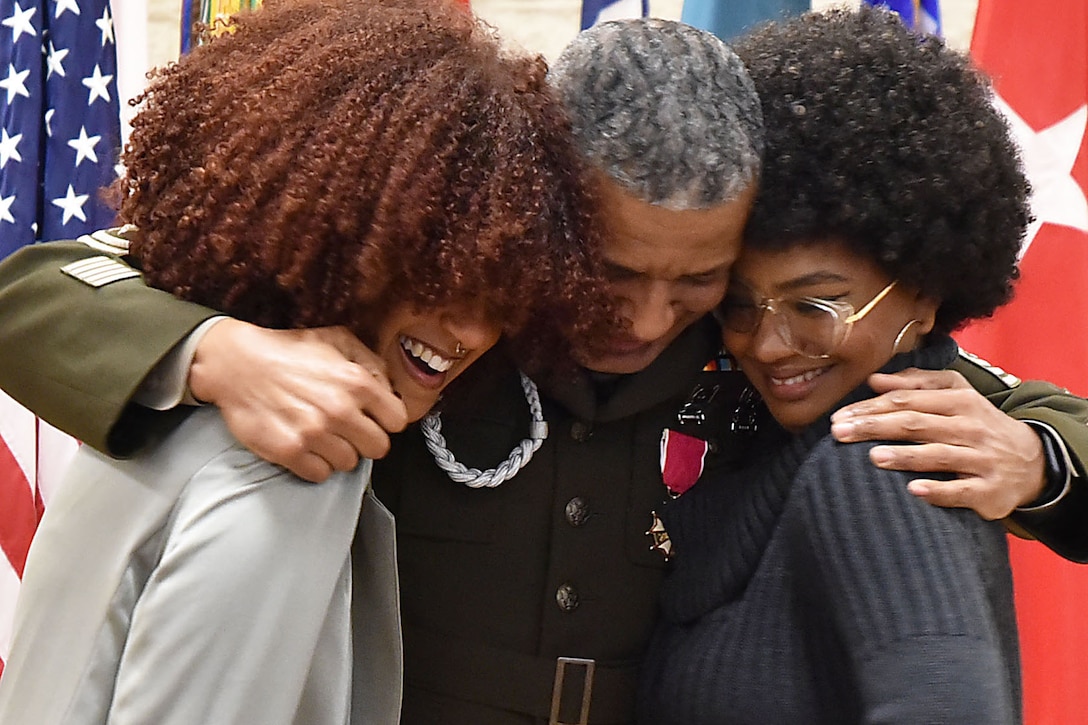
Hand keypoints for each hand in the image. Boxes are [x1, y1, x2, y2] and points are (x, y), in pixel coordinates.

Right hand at [189, 320, 407, 481]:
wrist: (236, 364)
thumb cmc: (290, 351)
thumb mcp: (337, 341)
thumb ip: (372, 364)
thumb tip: (390, 391)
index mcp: (357, 382)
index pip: (397, 421)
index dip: (385, 420)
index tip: (373, 418)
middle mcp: (339, 409)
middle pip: (378, 448)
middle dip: (365, 439)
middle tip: (347, 430)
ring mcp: (314, 433)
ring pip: (349, 464)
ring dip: (338, 452)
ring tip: (321, 435)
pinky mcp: (289, 451)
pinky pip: (320, 474)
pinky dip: (315, 464)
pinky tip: (305, 446)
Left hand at [830, 368, 1045, 519]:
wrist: (1033, 463)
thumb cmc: (978, 424)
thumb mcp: (957, 395)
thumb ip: (916, 384)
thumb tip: (874, 380)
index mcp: (959, 401)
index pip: (907, 401)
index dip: (871, 408)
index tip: (839, 416)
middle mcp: (971, 428)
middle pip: (916, 424)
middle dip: (875, 427)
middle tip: (840, 433)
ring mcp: (982, 460)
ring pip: (938, 456)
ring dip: (905, 456)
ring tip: (872, 456)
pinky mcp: (989, 491)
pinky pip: (961, 492)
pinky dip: (938, 491)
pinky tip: (913, 490)